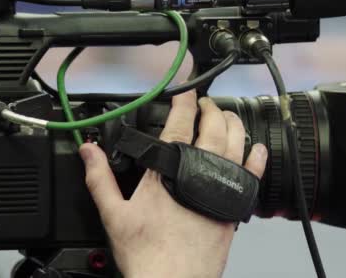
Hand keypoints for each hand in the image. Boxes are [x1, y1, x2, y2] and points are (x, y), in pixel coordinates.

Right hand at [80, 89, 267, 277]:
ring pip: (236, 141)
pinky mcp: (235, 204)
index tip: (185, 92)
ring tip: (225, 117)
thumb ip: (100, 178)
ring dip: (232, 123)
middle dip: (209, 108)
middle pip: (213, 125)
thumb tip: (88, 152)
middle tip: (204, 104)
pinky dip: (257, 156)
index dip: (184, 101)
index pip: (179, 122)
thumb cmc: (148, 253)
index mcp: (168, 170)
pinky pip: (253, 173)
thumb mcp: (114, 214)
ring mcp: (220, 186)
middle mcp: (200, 171)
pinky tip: (256, 148)